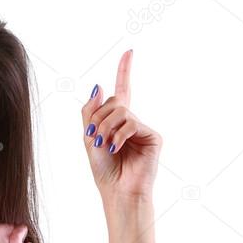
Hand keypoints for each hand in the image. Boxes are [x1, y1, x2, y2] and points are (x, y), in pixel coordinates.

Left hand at [81, 49, 162, 201]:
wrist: (117, 190)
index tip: (129, 51)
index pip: (122, 90)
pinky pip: (132, 123)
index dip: (124, 70)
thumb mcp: (89, 138)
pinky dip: (119, 135)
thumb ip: (90, 112)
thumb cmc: (104, 169)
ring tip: (106, 145)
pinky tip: (116, 148)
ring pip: (121, 111)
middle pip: (113, 102)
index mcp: (116, 120)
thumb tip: (99, 86)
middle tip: (95, 138)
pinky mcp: (153, 136)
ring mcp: (143, 127)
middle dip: (98, 119)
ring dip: (106, 127)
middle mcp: (131, 121)